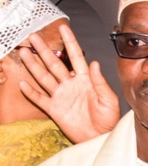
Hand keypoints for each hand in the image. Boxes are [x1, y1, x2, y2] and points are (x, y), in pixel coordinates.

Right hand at [18, 23, 119, 142]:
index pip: (76, 57)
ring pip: (44, 77)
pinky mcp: (54, 109)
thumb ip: (100, 82)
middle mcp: (71, 84)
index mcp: (85, 80)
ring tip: (24, 52)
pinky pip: (40, 98)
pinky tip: (22, 82)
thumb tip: (95, 63)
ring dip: (33, 65)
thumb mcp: (108, 99)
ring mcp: (61, 96)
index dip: (70, 42)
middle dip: (44, 50)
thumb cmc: (108, 119)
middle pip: (54, 64)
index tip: (64, 27)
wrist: (101, 137)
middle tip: (33, 36)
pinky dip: (30, 91)